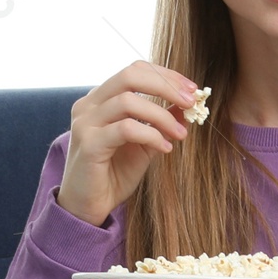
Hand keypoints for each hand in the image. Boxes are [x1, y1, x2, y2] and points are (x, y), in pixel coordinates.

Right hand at [57, 60, 201, 227]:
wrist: (87, 207)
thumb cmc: (113, 175)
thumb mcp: (144, 144)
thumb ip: (160, 122)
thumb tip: (185, 106)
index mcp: (100, 99)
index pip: (135, 71)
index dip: (166, 76)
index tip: (192, 90)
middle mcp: (89, 105)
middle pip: (130, 75)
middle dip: (166, 86)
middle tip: (191, 102)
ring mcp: (85, 123)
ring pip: (129, 101)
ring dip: (162, 116)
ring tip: (181, 135)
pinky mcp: (88, 144)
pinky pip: (125, 129)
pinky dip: (151, 135)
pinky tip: (165, 148)